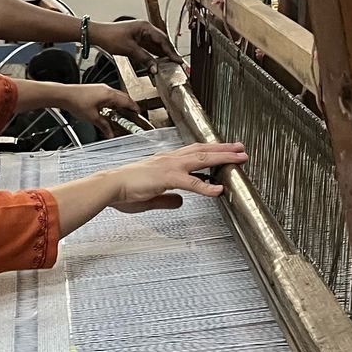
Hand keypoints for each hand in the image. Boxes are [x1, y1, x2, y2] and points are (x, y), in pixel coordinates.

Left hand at [55, 84, 141, 137]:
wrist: (64, 95)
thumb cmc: (76, 102)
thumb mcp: (93, 118)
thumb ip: (104, 126)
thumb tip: (110, 133)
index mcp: (109, 94)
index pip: (127, 101)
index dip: (134, 108)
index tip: (138, 113)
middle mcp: (106, 89)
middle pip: (123, 97)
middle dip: (128, 106)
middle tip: (131, 115)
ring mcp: (100, 89)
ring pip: (115, 96)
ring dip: (119, 105)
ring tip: (120, 114)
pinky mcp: (95, 90)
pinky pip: (108, 96)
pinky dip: (112, 103)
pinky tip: (108, 110)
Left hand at [91, 19, 179, 66]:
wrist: (97, 34)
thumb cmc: (110, 36)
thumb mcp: (129, 49)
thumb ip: (144, 58)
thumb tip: (155, 67)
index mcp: (145, 27)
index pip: (163, 40)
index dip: (171, 51)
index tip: (177, 60)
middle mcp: (145, 29)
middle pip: (162, 42)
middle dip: (169, 53)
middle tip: (177, 63)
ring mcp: (141, 34)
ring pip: (156, 45)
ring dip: (162, 54)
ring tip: (170, 64)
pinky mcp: (136, 40)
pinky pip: (149, 47)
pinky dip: (154, 55)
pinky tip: (158, 61)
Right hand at [109, 142, 246, 212]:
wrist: (109, 186)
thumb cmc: (124, 190)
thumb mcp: (152, 196)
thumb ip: (168, 198)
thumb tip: (180, 202)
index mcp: (166, 161)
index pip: (194, 152)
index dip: (211, 150)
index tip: (226, 150)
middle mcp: (170, 159)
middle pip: (203, 150)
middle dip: (224, 149)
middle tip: (241, 149)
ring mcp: (169, 166)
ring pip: (202, 159)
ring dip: (222, 158)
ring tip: (239, 159)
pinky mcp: (166, 178)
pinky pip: (191, 182)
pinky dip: (206, 186)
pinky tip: (218, 190)